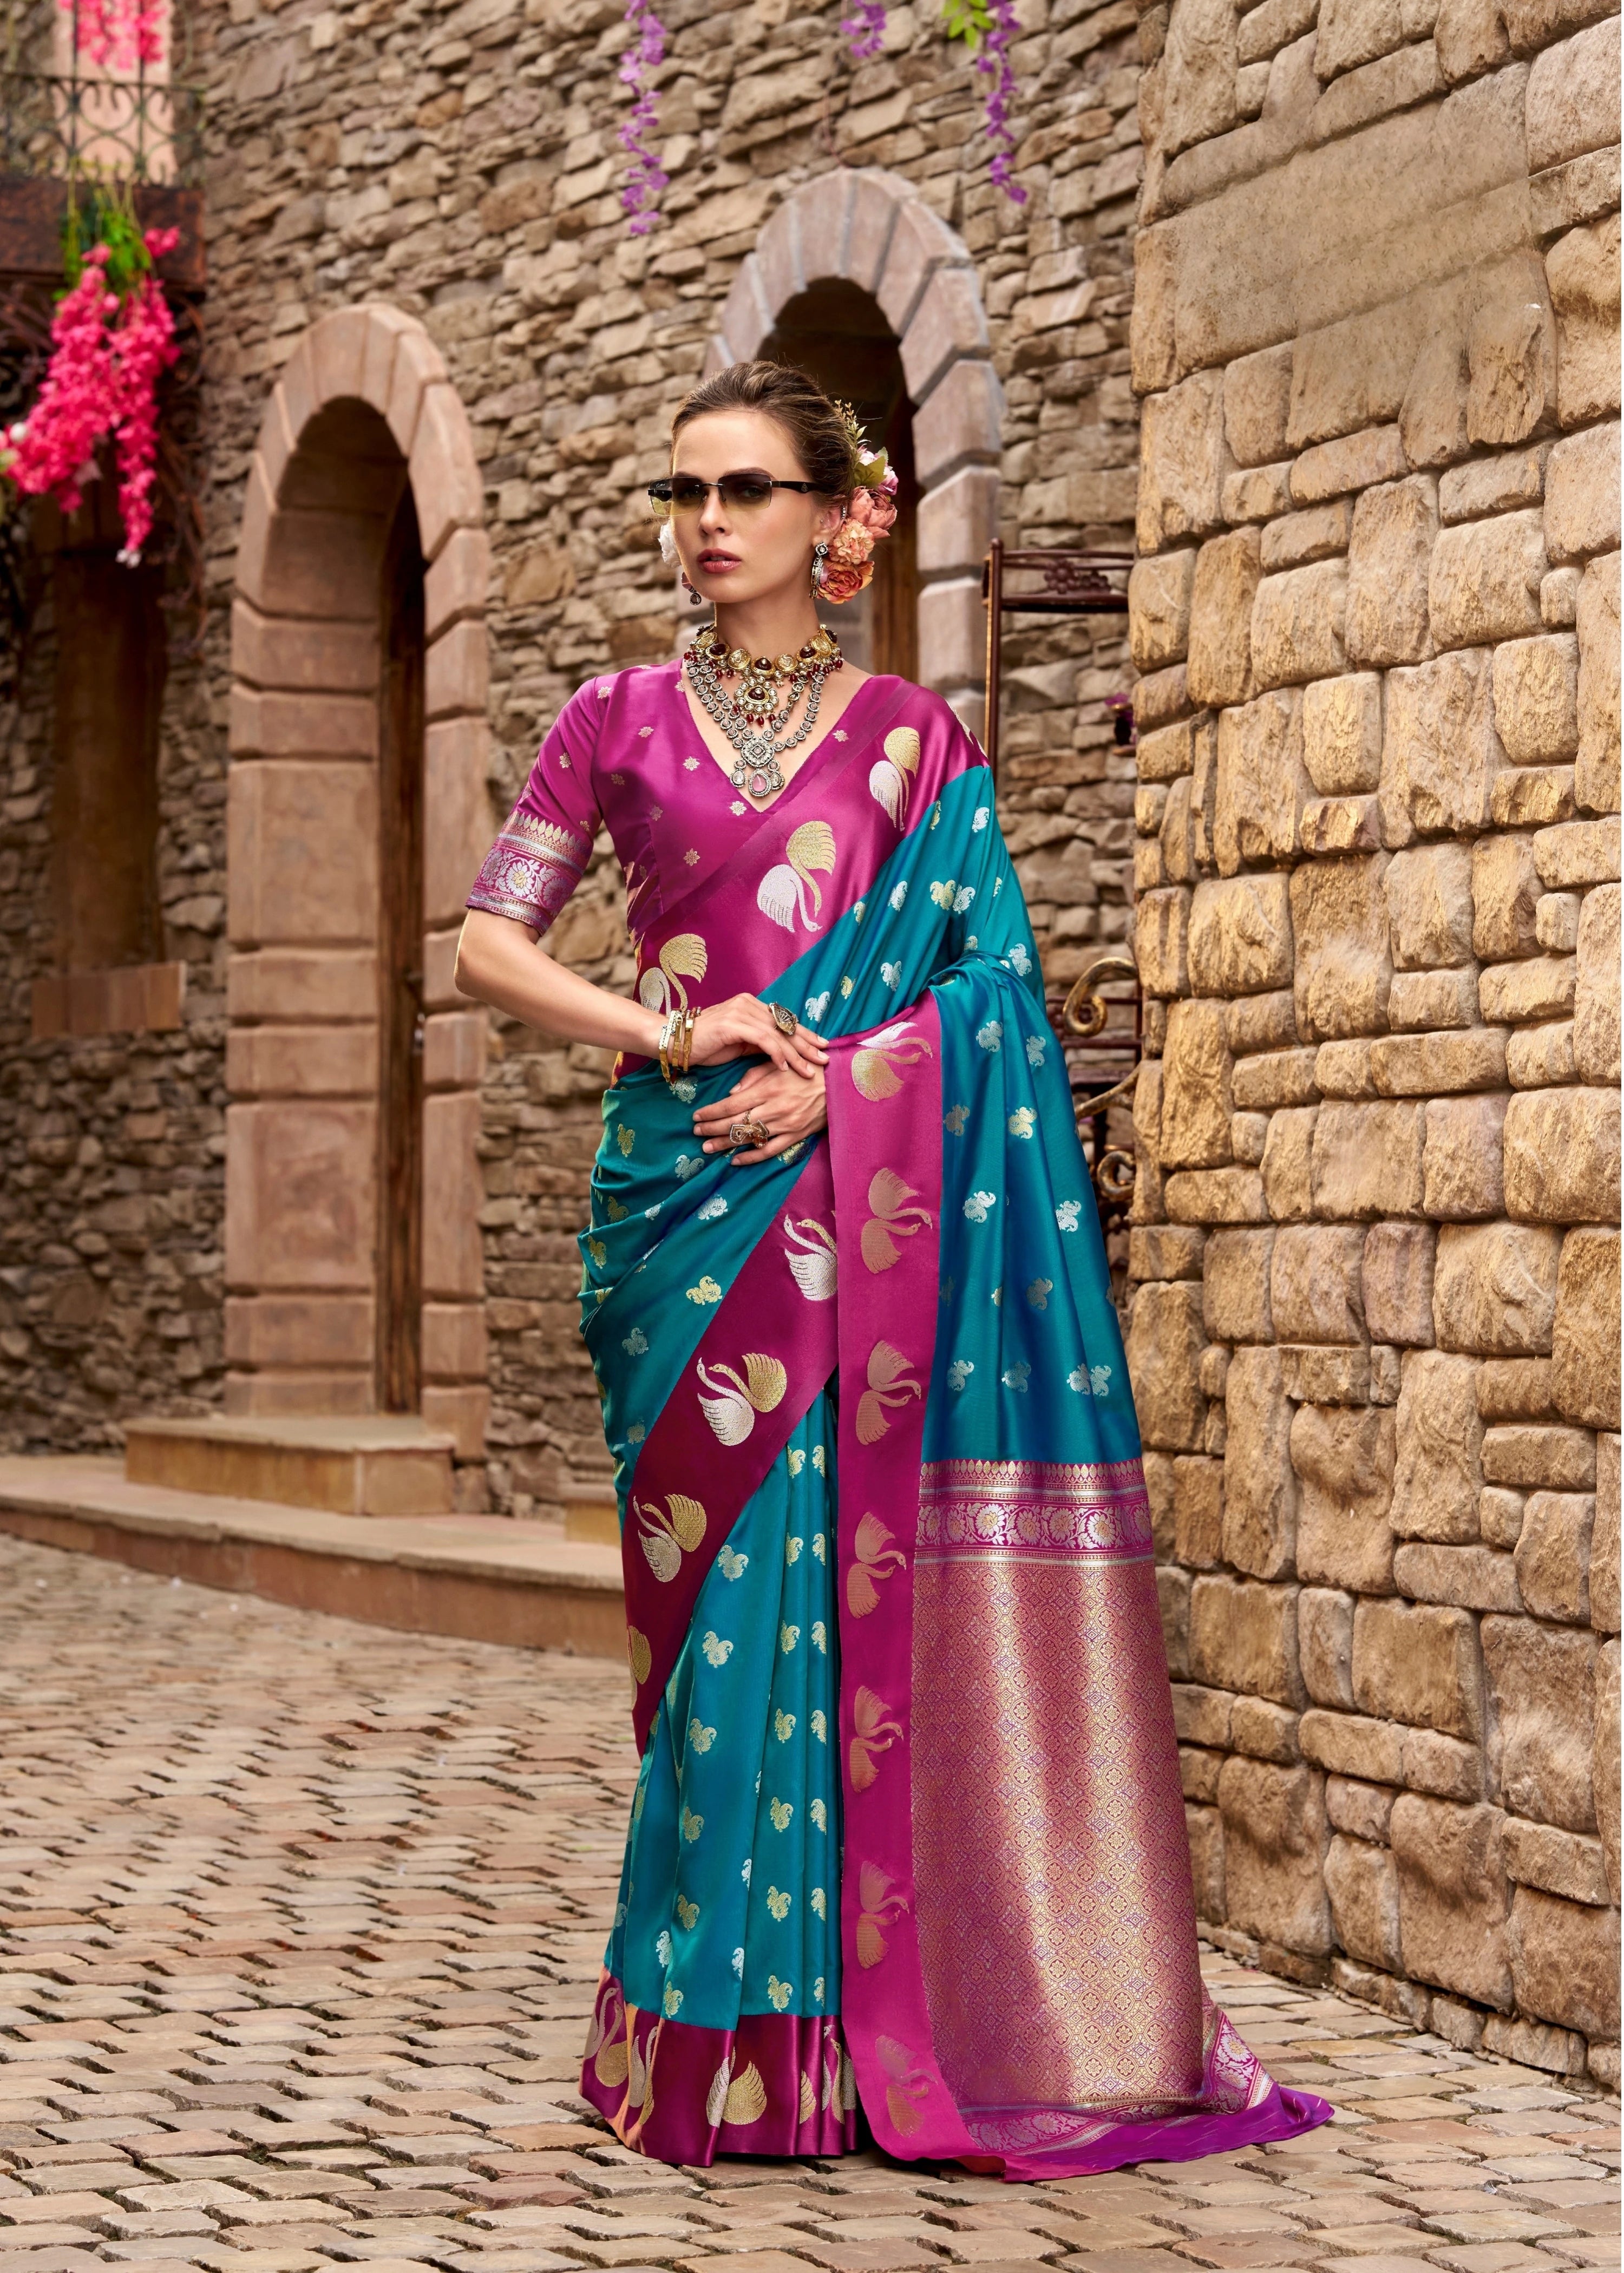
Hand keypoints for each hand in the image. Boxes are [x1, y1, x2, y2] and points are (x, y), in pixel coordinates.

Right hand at [686, 993, 827, 1081]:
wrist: (676, 1042)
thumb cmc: (706, 1045)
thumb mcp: (739, 1044)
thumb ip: (759, 1043)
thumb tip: (782, 1052)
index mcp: (750, 1005)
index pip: (783, 1020)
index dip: (804, 1034)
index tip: (821, 1046)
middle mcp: (748, 1003)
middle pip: (785, 1025)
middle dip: (807, 1043)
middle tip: (825, 1057)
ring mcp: (741, 1011)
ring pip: (777, 1034)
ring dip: (796, 1053)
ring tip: (810, 1069)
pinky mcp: (733, 1023)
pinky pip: (762, 1040)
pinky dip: (776, 1054)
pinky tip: (785, 1067)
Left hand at [693, 1061, 827, 1165]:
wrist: (842, 1084)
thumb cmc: (807, 1070)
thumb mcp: (779, 1065)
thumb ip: (753, 1077)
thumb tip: (731, 1094)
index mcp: (768, 1088)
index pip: (731, 1104)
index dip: (711, 1112)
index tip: (696, 1116)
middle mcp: (774, 1108)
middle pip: (736, 1122)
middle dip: (712, 1129)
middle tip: (696, 1133)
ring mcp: (785, 1124)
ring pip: (749, 1138)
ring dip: (726, 1144)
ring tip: (708, 1148)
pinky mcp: (796, 1135)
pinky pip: (770, 1151)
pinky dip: (751, 1157)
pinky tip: (735, 1160)